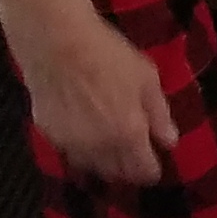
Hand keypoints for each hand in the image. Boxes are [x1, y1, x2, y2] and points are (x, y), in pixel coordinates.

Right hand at [12, 4, 181, 185]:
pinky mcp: (47, 133)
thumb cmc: (108, 55)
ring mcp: (69, 142)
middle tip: (135, 154)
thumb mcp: (147, 79)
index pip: (143, 172)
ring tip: (111, 144)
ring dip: (105, 162)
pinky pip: (69, 151)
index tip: (155, 165)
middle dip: (129, 168)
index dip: (152, 171)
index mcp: (128, 135)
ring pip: (91, 167)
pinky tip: (86, 131)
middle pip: (117, 175)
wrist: (56, 42)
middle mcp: (98, 147)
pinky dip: (81, 148)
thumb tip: (170, 142)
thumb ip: (160, 115)